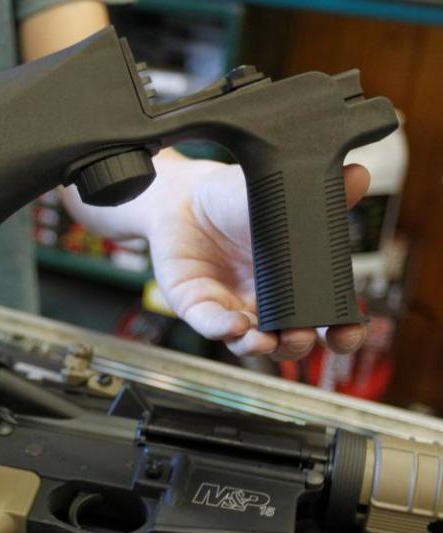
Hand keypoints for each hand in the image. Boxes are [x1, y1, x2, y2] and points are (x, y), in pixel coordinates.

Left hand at [146, 158, 369, 359]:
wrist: (185, 196)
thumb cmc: (235, 202)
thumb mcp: (279, 196)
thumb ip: (319, 193)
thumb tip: (358, 175)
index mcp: (294, 284)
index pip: (324, 319)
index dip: (340, 332)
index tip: (347, 332)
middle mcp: (264, 303)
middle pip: (288, 341)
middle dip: (297, 345)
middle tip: (301, 335)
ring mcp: (230, 307)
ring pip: (249, 342)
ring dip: (261, 345)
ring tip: (267, 339)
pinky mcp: (197, 305)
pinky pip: (210, 324)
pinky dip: (223, 328)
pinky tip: (236, 325)